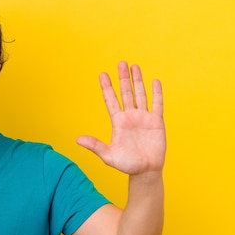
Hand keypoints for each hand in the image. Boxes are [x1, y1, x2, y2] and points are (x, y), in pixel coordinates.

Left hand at [76, 61, 165, 175]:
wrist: (145, 171)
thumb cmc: (126, 164)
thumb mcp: (108, 155)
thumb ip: (95, 145)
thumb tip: (77, 140)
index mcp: (117, 122)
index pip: (111, 100)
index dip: (107, 88)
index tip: (102, 75)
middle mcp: (130, 117)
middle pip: (125, 93)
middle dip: (122, 78)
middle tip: (120, 63)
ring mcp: (143, 118)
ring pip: (140, 95)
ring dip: (137, 81)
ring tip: (134, 67)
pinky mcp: (156, 122)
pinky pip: (157, 104)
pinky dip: (156, 93)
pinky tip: (154, 81)